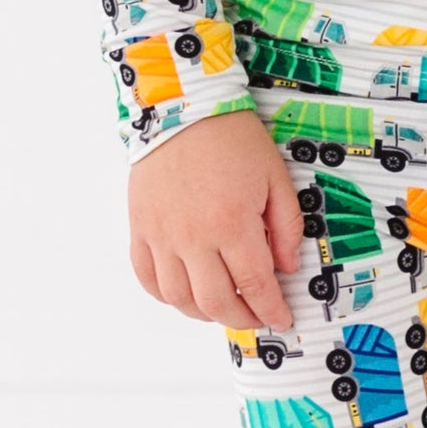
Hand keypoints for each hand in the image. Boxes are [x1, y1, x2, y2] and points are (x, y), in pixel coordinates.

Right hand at [127, 110, 304, 329]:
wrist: (183, 107)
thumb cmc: (232, 138)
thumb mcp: (275, 177)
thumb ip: (286, 226)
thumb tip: (286, 267)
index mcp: (231, 223)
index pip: (254, 285)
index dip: (271, 310)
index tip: (281, 320)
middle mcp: (193, 237)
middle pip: (216, 302)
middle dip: (241, 318)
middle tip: (256, 316)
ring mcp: (161, 235)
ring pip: (178, 298)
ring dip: (204, 313)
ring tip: (223, 307)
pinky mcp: (140, 228)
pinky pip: (147, 277)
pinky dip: (166, 295)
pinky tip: (185, 293)